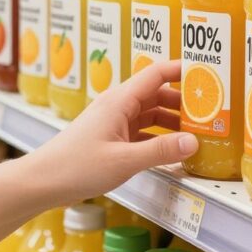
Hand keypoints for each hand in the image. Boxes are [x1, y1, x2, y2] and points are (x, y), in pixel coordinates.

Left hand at [27, 60, 197, 203]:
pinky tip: (171, 148)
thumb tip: (193, 142)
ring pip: (149, 113)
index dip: (181, 70)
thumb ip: (160, 151)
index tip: (206, 73)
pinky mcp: (110, 137)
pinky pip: (141, 129)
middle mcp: (117, 105)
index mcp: (119, 100)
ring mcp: (113, 121)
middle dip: (183, 101)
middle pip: (156, 93)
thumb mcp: (124, 160)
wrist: (42, 181)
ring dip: (171, 120)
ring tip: (195, 131)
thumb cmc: (75, 167)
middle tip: (208, 111)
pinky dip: (157, 135)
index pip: (156, 74)